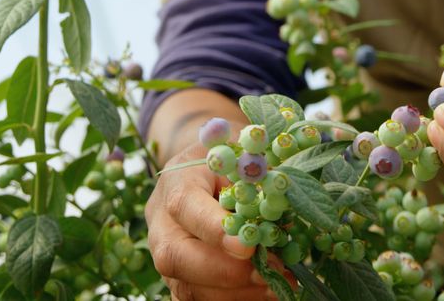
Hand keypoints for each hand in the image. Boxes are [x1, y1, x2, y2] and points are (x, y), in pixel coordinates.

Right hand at [146, 143, 273, 299]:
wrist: (208, 172)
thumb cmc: (231, 160)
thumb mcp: (244, 157)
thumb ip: (258, 183)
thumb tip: (282, 223)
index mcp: (177, 181)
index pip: (184, 205)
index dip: (213, 229)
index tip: (248, 246)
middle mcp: (161, 220)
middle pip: (174, 255)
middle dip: (223, 271)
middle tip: (267, 274)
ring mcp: (165, 253)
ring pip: (185, 285)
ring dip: (233, 292)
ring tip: (274, 287)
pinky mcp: (177, 277)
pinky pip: (196, 298)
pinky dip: (233, 299)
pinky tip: (264, 294)